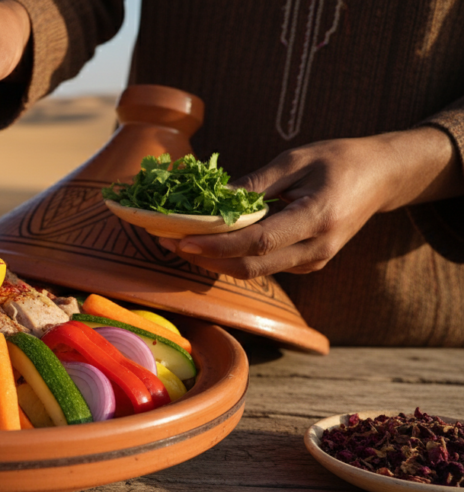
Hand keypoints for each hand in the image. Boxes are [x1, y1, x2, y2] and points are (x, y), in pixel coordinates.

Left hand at [157, 127, 461, 278]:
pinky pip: (265, 266)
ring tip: (181, 241)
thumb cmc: (339, 160)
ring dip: (216, 260)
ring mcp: (314, 261)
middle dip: (206, 259)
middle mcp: (317, 248)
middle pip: (251, 266)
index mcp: (317, 218)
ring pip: (255, 271)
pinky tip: (211, 242)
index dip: (216, 246)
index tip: (181, 240)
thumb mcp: (295, 160)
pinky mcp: (308, 264)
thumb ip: (254, 185)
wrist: (382, 176)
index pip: (258, 243)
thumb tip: (212, 201)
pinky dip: (234, 257)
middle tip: (169, 242)